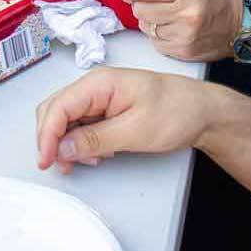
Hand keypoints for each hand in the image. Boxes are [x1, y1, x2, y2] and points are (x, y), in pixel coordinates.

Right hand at [35, 67, 214, 173]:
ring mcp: (100, 99)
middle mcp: (95, 88)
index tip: (46, 161)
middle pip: (55, 112)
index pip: (58, 107)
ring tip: (88, 162)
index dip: (46, 136)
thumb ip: (96, 139)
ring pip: (67, 121)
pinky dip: (82, 144)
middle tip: (62, 166)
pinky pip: (82, 126)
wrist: (204, 112)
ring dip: (69, 144)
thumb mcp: (136, 130)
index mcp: (99, 84)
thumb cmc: (177, 112)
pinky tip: (98, 155)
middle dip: (53, 140)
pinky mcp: (107, 111)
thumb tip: (63, 148)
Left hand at [120, 0, 241, 61]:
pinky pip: (155, 42)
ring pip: (145, 26)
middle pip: (139, 9)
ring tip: (168, 16)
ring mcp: (185, 35)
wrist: (242, 25)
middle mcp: (186, 12)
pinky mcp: (184, 52)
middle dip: (141, 4)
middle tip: (156, 2)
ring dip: (150, 20)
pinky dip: (159, 35)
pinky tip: (173, 29)